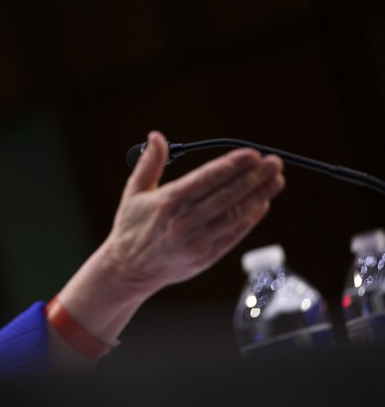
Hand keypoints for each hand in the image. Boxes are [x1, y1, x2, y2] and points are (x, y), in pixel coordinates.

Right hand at [102, 130, 285, 294]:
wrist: (130, 269)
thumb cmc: (131, 227)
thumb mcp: (134, 192)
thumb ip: (149, 163)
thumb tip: (156, 136)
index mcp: (169, 201)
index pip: (208, 178)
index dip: (232, 165)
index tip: (252, 154)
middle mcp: (186, 220)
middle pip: (228, 194)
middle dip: (254, 176)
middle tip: (274, 162)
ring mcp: (199, 239)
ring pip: (236, 213)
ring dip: (259, 195)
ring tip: (276, 180)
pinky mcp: (208, 255)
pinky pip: (235, 233)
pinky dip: (251, 218)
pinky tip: (263, 203)